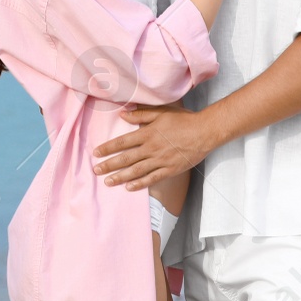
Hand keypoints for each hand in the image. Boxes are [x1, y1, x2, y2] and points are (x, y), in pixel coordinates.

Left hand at [91, 103, 214, 190]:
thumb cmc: (183, 120)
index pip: (123, 142)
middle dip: (109, 165)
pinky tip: (129, 188)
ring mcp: (161, 160)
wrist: (204, 132)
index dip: (108, 148)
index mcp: (148, 133)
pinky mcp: (170, 170)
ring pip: (136, 170)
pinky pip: (152, 178)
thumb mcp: (161, 112)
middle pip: (126, 158)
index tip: (96, 153)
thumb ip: (141, 114)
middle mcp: (152, 148)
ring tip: (108, 182)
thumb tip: (122, 115)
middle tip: (96, 170)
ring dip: (120, 177)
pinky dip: (140, 183)